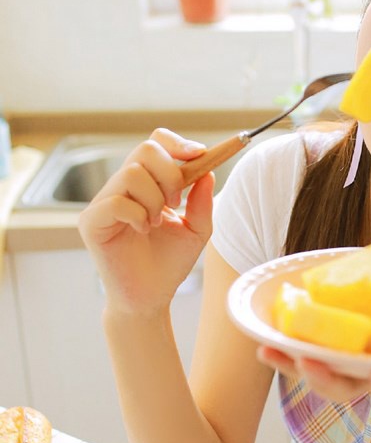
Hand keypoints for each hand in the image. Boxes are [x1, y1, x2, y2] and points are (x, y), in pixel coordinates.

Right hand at [77, 128, 213, 312]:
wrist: (151, 298)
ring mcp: (104, 203)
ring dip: (155, 199)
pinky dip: (137, 215)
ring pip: (132, 173)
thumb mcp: (197, 231)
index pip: (155, 143)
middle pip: (145, 150)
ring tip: (156, 223)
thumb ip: (203, 202)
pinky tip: (142, 231)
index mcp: (147, 184)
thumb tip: (208, 172)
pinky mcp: (91, 222)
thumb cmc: (169, 264)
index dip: (177, 143)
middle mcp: (122, 187)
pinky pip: (116, 201)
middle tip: (177, 203)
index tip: (200, 156)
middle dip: (170, 173)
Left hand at [257, 346, 370, 409]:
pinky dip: (282, 354)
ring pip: (321, 374)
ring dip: (302, 368)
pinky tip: (265, 345)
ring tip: (290, 352)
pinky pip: (301, 355)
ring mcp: (347, 363)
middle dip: (331, 381)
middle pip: (351, 389)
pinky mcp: (326, 348)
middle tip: (317, 365)